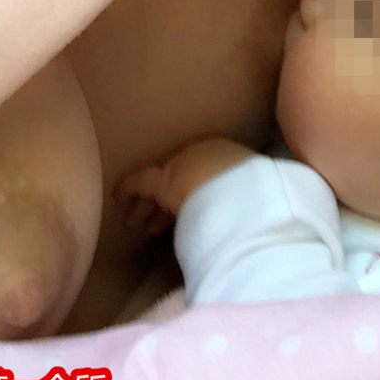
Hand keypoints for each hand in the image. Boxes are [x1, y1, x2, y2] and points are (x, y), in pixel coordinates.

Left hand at [118, 138, 256, 230]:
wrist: (243, 194)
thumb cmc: (258, 198)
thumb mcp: (260, 195)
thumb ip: (249, 202)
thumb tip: (251, 219)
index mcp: (230, 156)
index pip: (206, 174)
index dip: (195, 193)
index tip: (191, 209)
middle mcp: (204, 154)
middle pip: (182, 177)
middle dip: (171, 200)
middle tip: (163, 218)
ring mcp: (183, 164)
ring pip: (161, 183)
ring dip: (152, 206)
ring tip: (142, 225)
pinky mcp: (163, 181)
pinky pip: (140, 184)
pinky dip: (129, 191)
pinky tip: (119, 198)